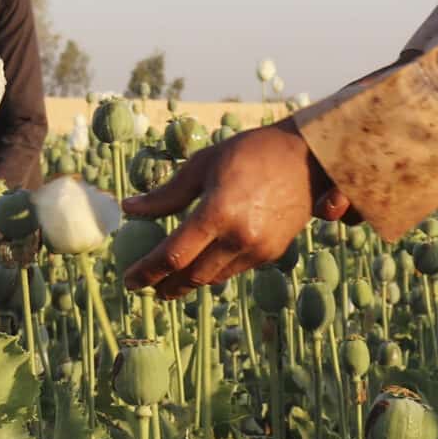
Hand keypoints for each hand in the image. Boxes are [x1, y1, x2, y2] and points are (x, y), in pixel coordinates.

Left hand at [121, 127, 351, 297]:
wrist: (308, 157)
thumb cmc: (249, 153)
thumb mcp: (203, 165)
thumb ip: (166, 194)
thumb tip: (130, 209)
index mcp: (218, 212)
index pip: (173, 255)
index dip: (147, 271)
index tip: (129, 279)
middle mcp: (240, 237)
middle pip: (192, 276)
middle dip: (164, 285)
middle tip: (145, 286)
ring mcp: (259, 249)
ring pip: (213, 277)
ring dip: (188, 281)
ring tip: (168, 279)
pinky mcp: (272, 253)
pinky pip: (234, 270)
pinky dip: (213, 270)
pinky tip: (201, 263)